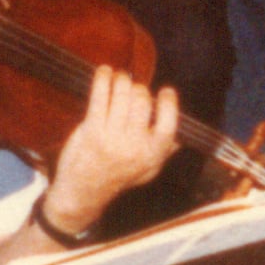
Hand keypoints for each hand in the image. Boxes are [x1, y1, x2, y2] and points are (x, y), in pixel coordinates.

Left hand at [42, 63, 178, 230]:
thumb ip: (165, 152)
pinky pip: (100, 97)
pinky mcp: (92, 131)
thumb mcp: (147, 171)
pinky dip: (103, 79)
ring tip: (119, 78)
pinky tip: (104, 72)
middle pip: (143, 101)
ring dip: (121, 80)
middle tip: (133, 87)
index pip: (168, 124)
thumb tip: (182, 134)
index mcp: (152, 155)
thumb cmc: (117, 177)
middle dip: (139, 88)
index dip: (169, 103)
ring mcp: (112, 138)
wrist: (83, 193)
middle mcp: (134, 146)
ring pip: (122, 95)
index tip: (165, 91)